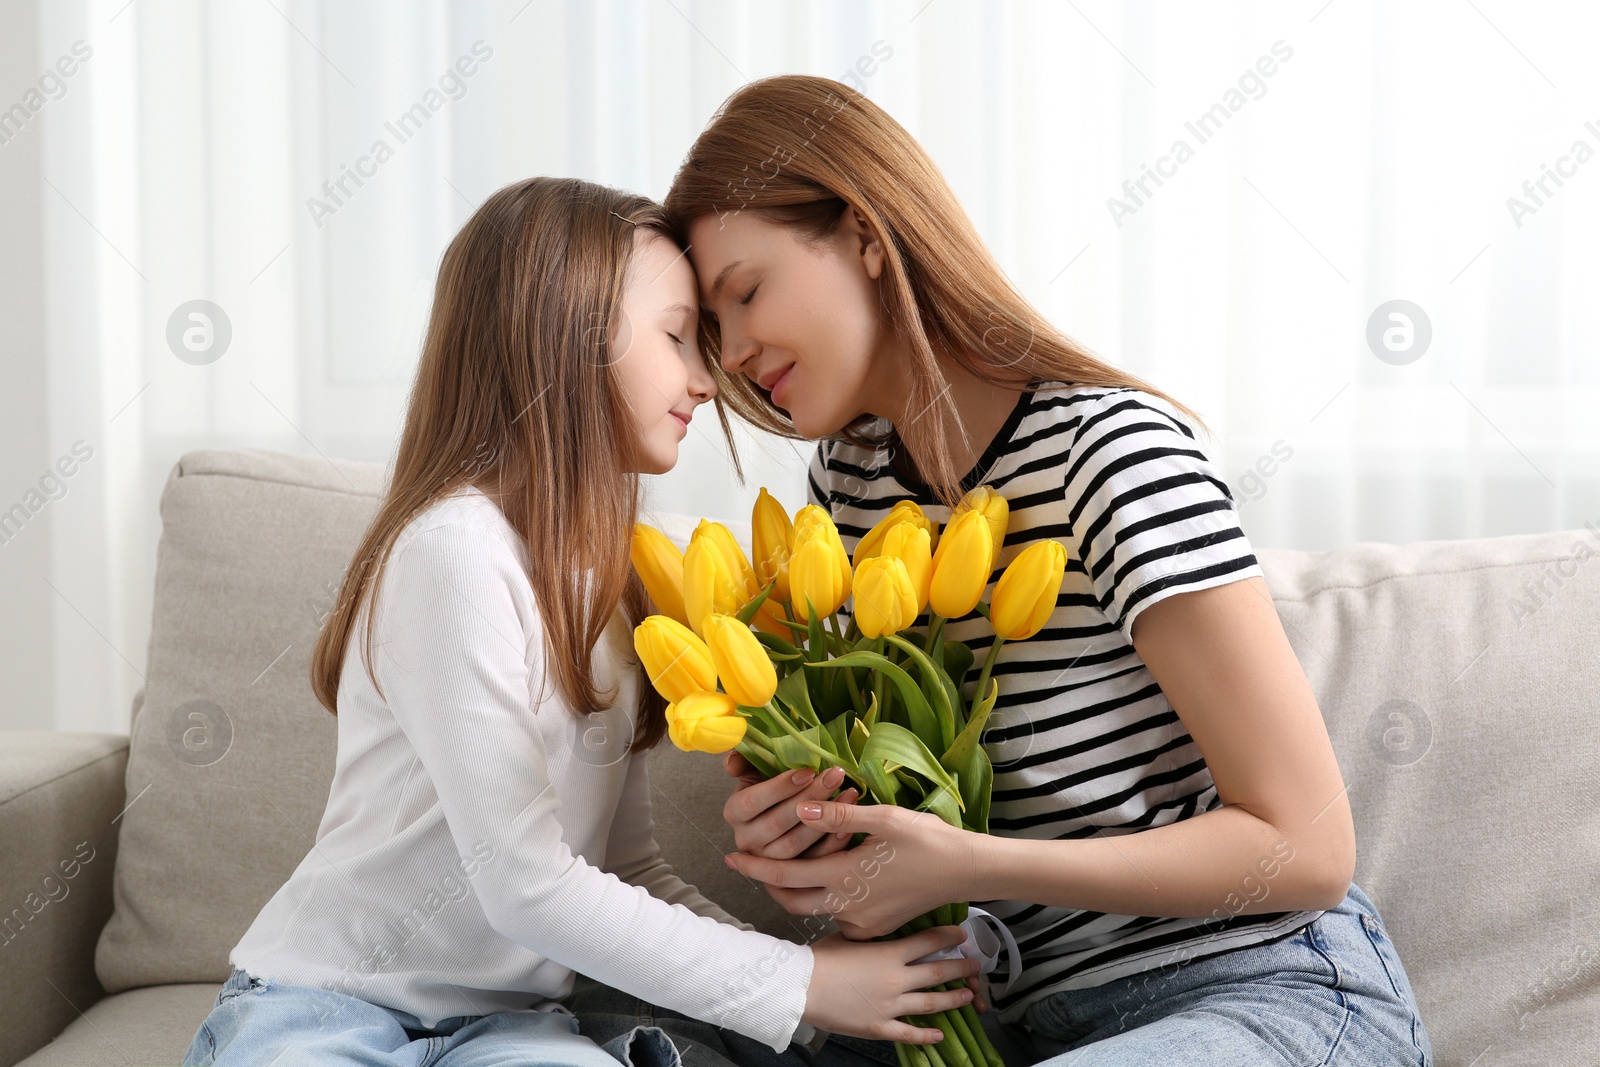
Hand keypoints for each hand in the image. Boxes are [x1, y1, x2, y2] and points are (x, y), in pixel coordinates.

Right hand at [721, 751, 860, 859]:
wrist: (788, 805)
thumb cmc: (774, 781)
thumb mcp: (757, 766)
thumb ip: (744, 759)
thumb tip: (731, 763)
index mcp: (735, 813)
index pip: (751, 802)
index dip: (779, 787)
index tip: (808, 771)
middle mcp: (747, 840)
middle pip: (776, 823)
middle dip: (809, 798)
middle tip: (834, 776)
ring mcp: (768, 860)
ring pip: (793, 845)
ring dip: (824, 820)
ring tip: (849, 794)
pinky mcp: (791, 872)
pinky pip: (813, 861)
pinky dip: (833, 841)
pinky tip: (851, 821)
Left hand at [725, 799, 982, 939]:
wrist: (965, 872)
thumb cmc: (927, 839)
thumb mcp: (883, 818)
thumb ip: (838, 814)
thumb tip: (800, 807)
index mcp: (845, 877)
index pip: (784, 875)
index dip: (753, 867)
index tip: (730, 857)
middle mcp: (848, 906)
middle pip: (791, 900)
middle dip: (769, 884)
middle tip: (754, 863)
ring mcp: (862, 922)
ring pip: (815, 908)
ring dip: (799, 890)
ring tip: (790, 864)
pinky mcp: (875, 929)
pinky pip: (839, 915)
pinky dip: (827, 898)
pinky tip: (831, 877)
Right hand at [804, 926, 979, 1043]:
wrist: (801, 986)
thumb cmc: (821, 958)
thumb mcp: (849, 937)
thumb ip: (871, 936)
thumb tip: (881, 928)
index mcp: (888, 954)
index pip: (927, 942)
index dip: (948, 938)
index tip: (961, 936)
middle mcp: (895, 979)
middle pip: (936, 973)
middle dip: (960, 969)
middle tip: (975, 966)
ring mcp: (890, 1005)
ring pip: (930, 1003)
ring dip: (952, 999)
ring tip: (968, 996)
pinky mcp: (879, 1026)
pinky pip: (908, 1033)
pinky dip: (926, 1035)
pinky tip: (940, 1034)